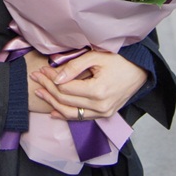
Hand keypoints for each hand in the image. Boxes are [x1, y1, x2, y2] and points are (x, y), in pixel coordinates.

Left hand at [30, 50, 147, 120]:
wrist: (139, 71)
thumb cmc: (119, 61)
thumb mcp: (96, 57)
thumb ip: (75, 66)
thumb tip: (56, 77)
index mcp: (98, 91)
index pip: (65, 88)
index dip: (50, 79)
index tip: (40, 70)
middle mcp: (100, 106)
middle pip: (65, 100)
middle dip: (47, 88)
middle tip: (35, 77)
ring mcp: (103, 113)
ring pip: (70, 112)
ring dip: (52, 103)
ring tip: (39, 92)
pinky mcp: (104, 115)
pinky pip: (81, 117)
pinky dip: (65, 115)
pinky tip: (53, 111)